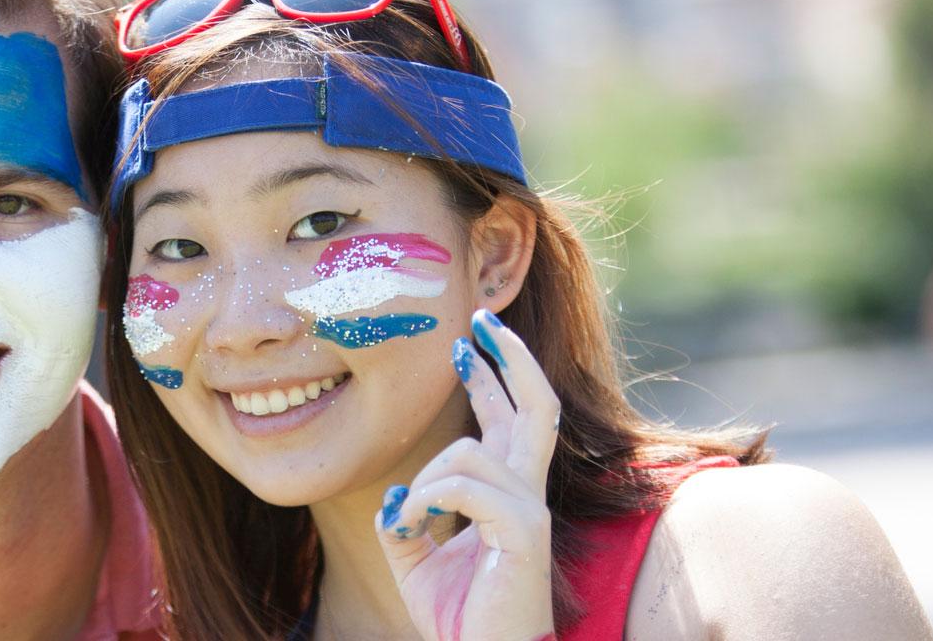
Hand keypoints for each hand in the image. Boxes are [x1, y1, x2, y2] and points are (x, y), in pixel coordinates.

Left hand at [375, 308, 559, 640]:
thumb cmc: (460, 619)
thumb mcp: (417, 561)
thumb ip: (406, 519)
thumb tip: (395, 496)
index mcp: (509, 497)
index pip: (513, 420)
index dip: (494, 376)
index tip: (470, 340)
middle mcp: (528, 496)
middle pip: (537, 407)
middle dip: (510, 358)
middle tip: (479, 320)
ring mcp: (531, 512)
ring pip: (472, 451)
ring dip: (425, 479)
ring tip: (409, 521)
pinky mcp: (524, 533)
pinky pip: (465, 486)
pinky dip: (427, 499)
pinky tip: (414, 527)